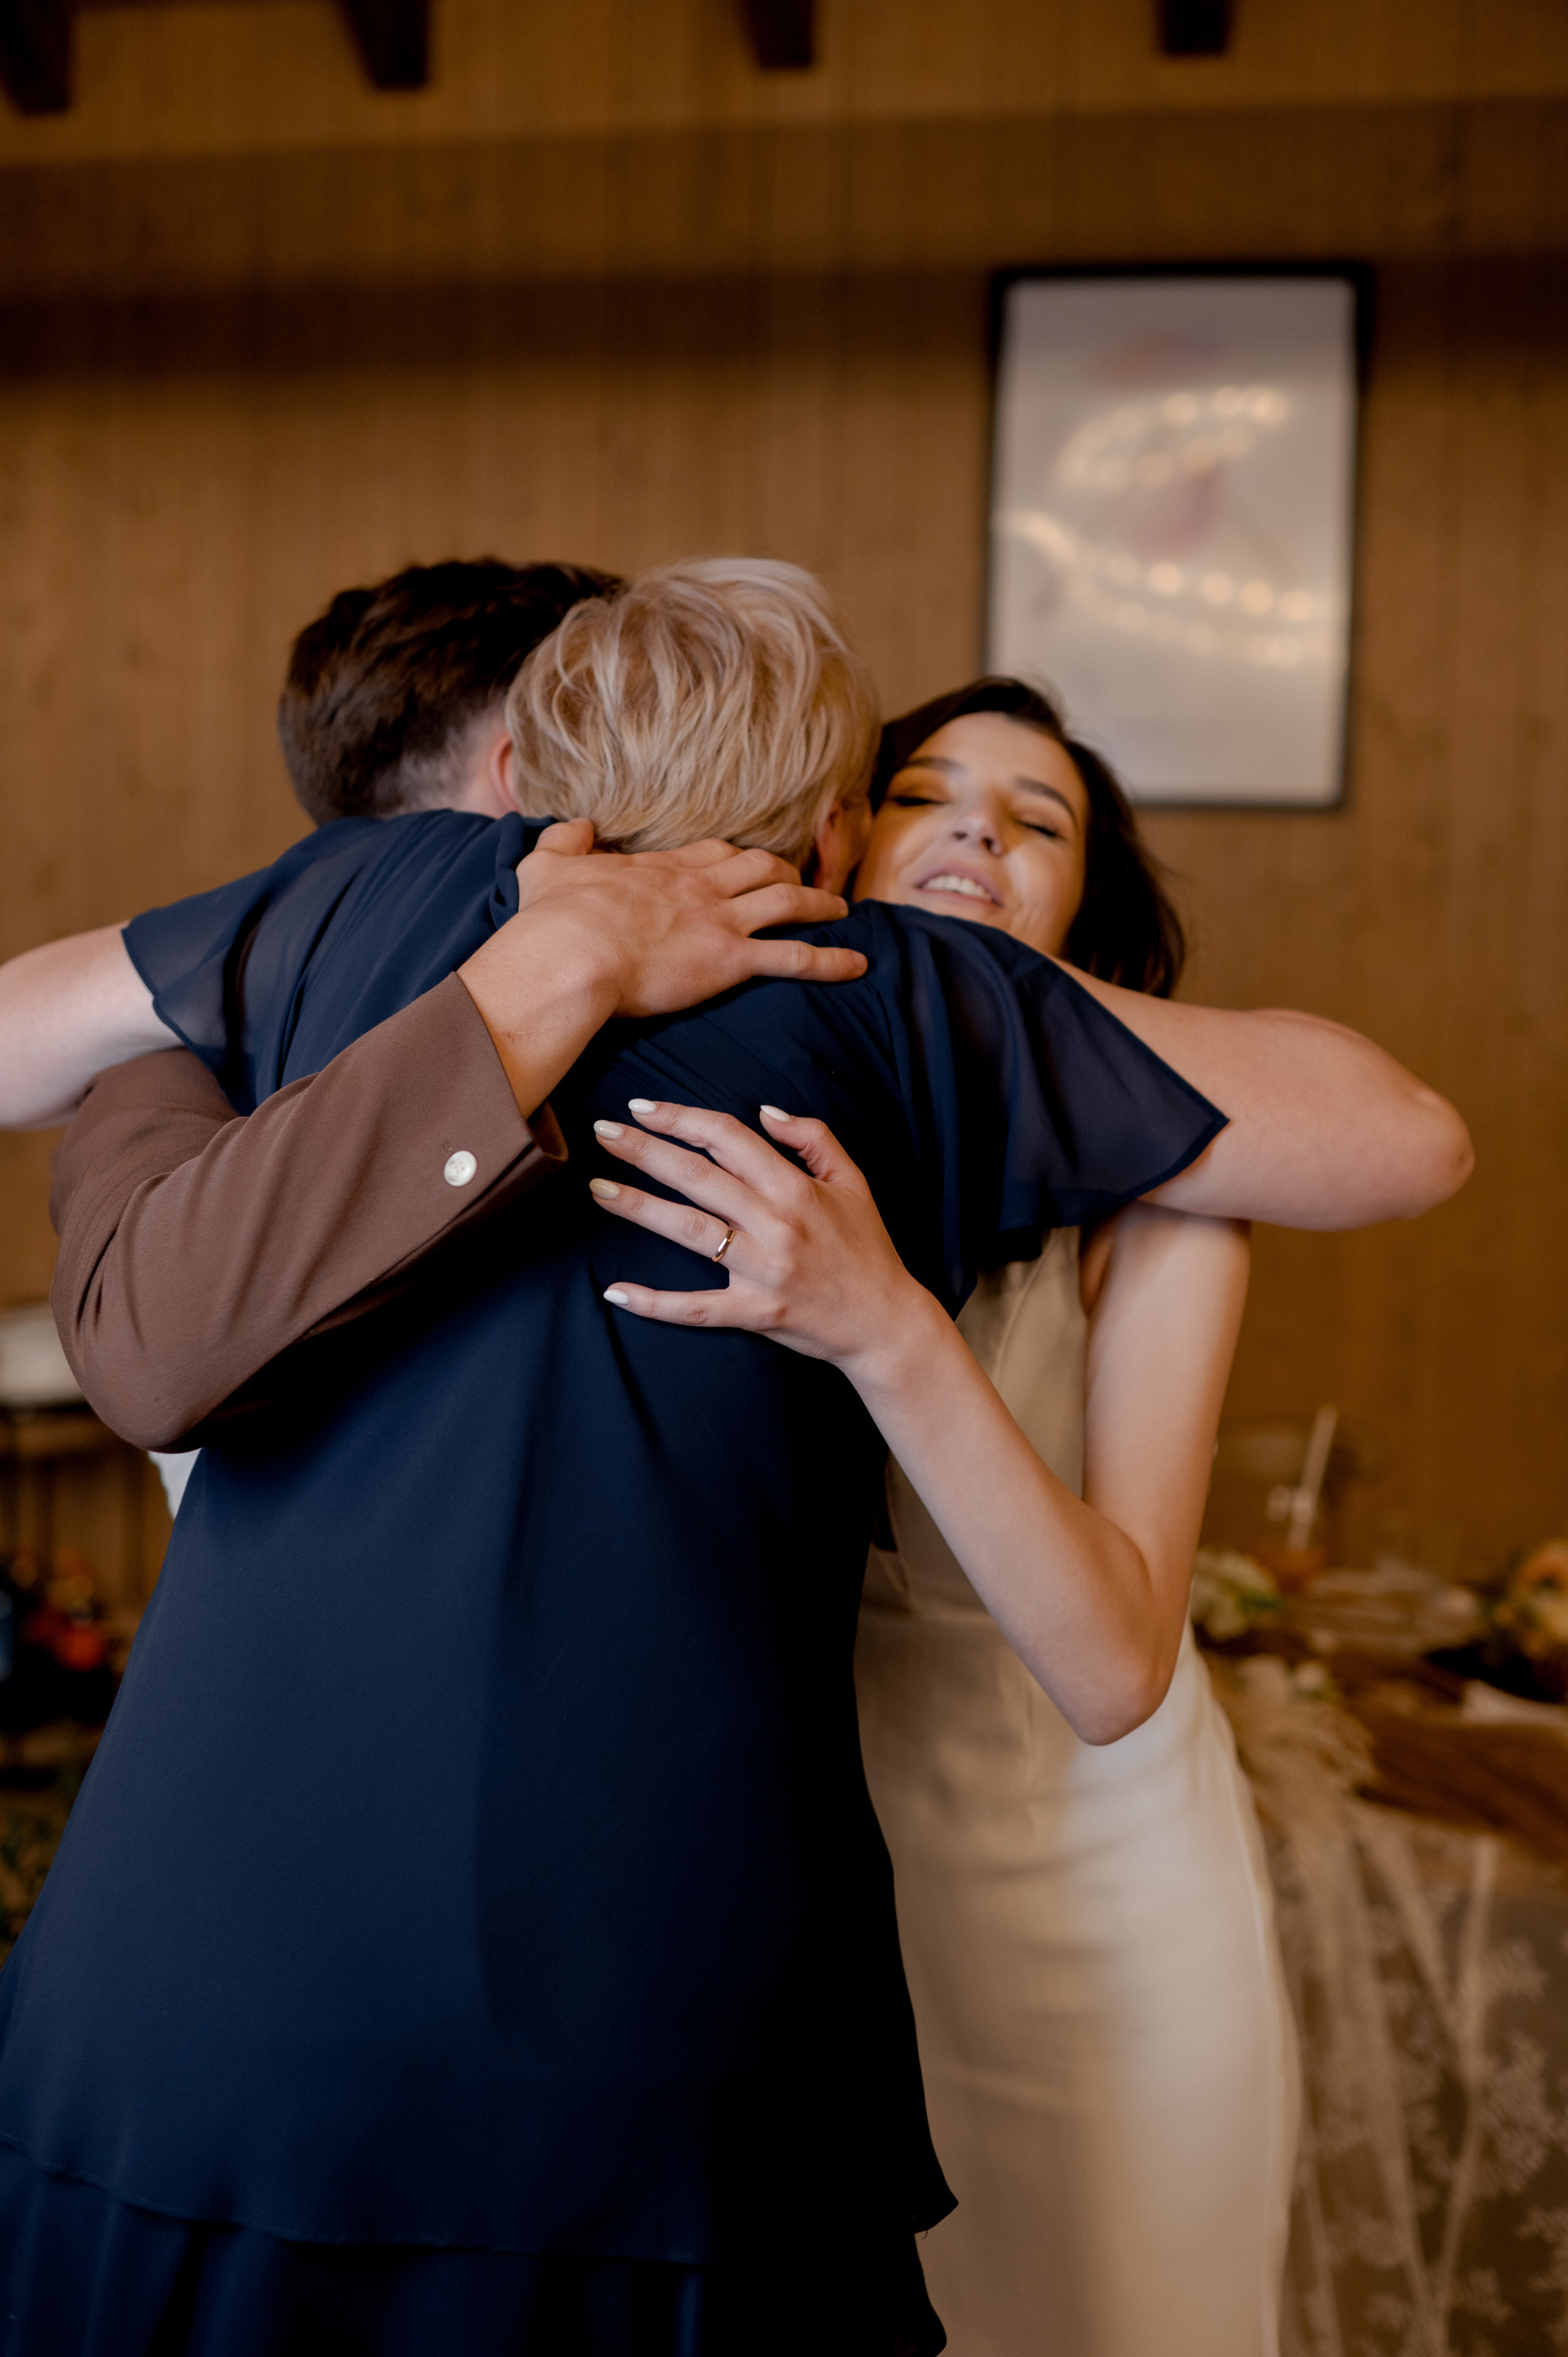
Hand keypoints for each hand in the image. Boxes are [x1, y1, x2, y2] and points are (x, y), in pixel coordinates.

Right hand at [511, 820, 866, 1015]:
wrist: (569, 954)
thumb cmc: (554, 919)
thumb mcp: (547, 865)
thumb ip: (564, 840)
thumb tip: (575, 824)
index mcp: (662, 868)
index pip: (713, 852)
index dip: (736, 857)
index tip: (748, 862)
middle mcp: (700, 887)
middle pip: (758, 868)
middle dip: (784, 873)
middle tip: (800, 883)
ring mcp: (720, 920)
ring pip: (786, 903)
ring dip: (818, 904)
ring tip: (841, 910)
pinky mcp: (730, 960)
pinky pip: (793, 958)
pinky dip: (830, 960)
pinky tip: (857, 966)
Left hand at [586, 1099, 943, 1375]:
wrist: (886, 1322)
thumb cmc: (867, 1248)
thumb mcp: (854, 1182)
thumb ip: (813, 1138)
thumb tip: (763, 1112)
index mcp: (796, 1189)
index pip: (729, 1139)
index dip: (683, 1118)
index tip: (643, 1106)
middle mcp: (776, 1225)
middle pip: (698, 1178)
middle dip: (645, 1150)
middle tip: (603, 1131)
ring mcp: (762, 1271)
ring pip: (689, 1232)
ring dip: (638, 1208)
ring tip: (597, 1188)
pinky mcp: (754, 1313)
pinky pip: (696, 1308)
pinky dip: (655, 1302)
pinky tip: (616, 1291)